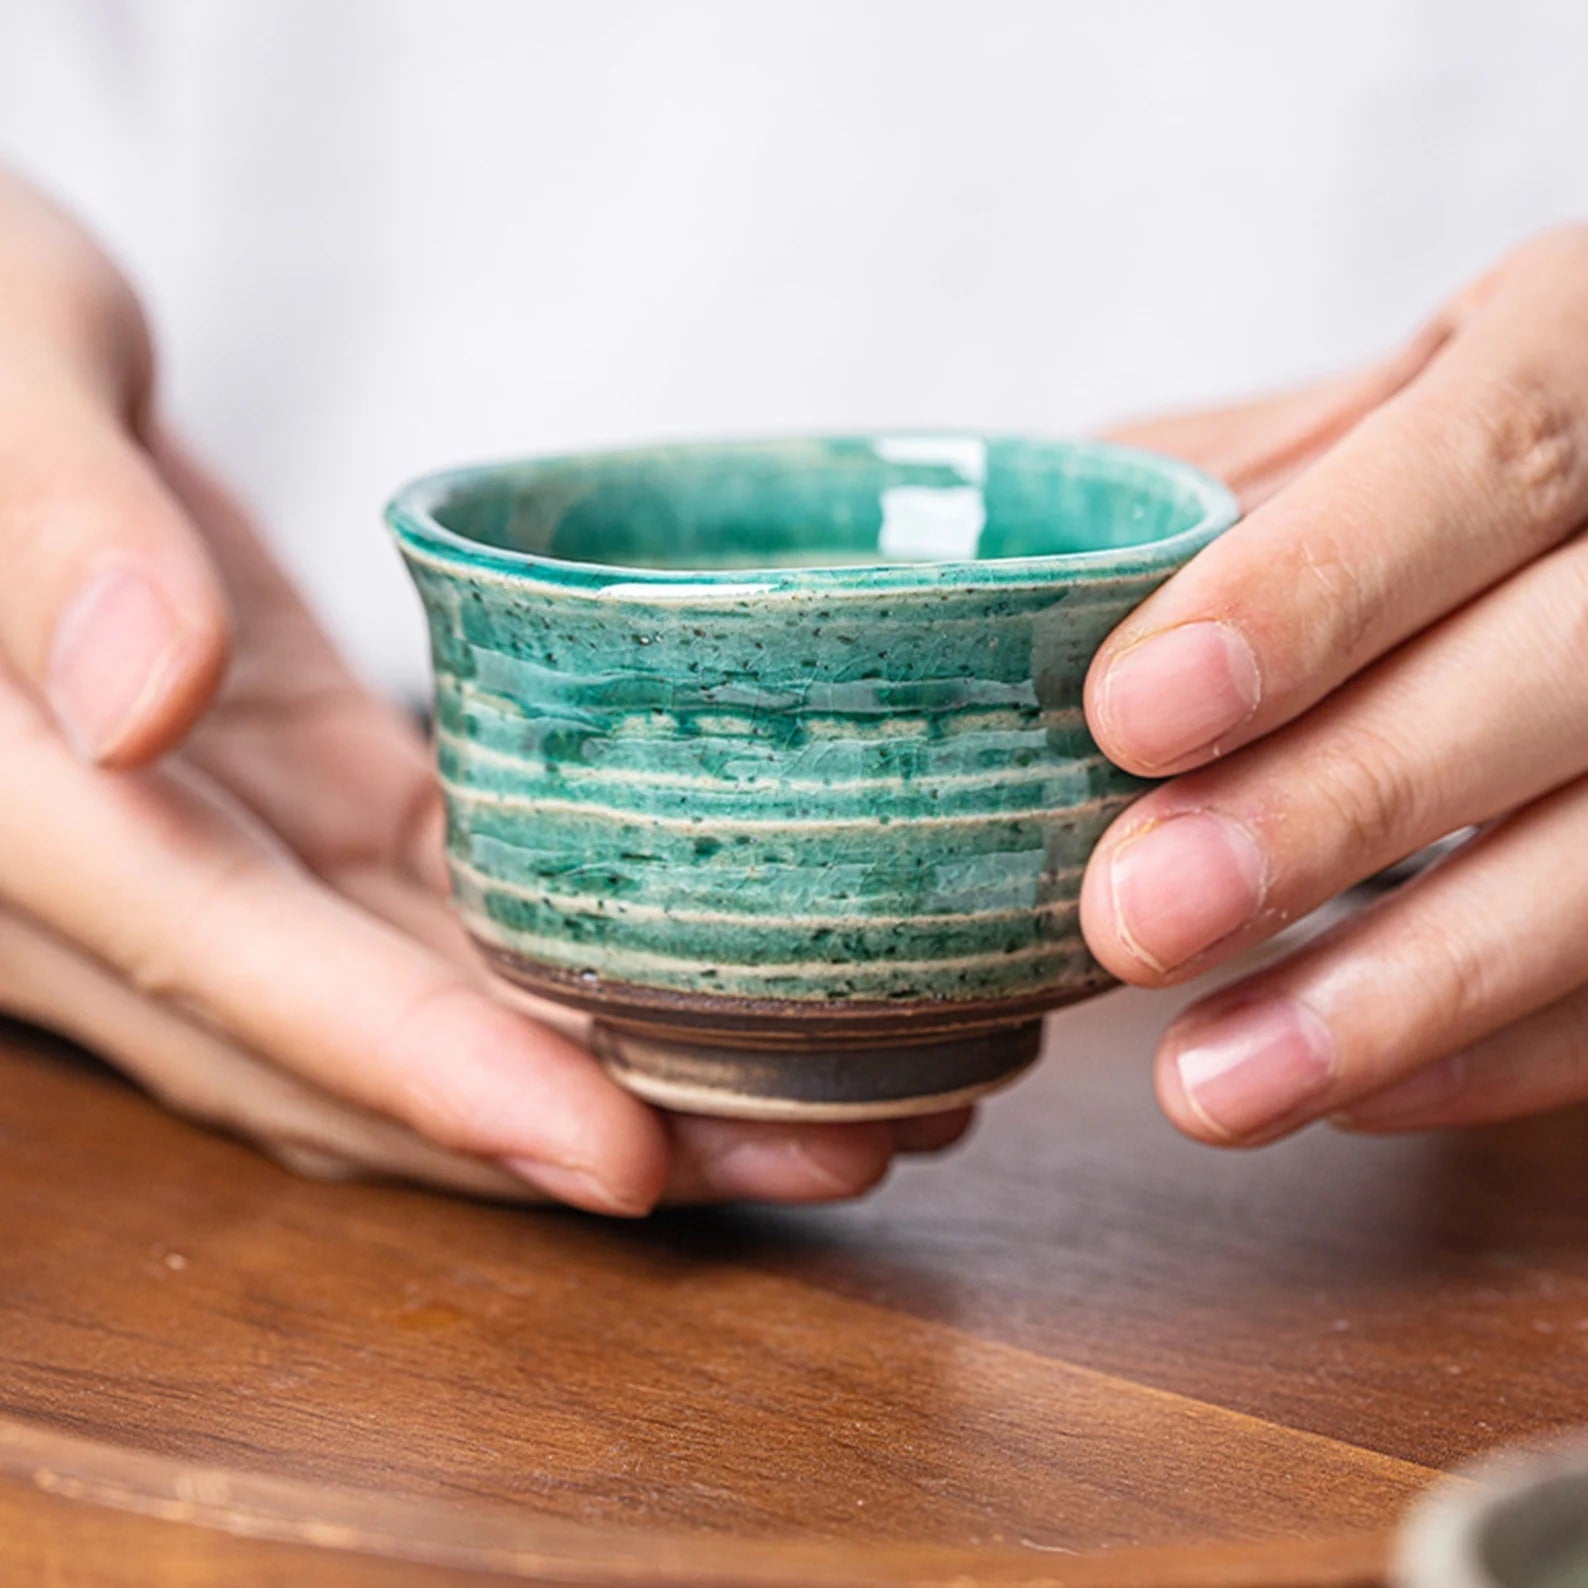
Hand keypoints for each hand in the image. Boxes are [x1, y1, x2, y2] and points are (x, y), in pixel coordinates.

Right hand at [0, 171, 969, 1210]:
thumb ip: (50, 527)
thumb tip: (139, 698)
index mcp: (19, 798)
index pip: (240, 968)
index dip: (431, 1076)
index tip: (619, 1159)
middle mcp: (115, 876)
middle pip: (356, 1051)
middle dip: (576, 1127)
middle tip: (821, 1157)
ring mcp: (216, 852)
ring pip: (413, 1010)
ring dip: (601, 1073)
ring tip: (814, 1104)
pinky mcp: (296, 804)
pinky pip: (434, 919)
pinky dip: (562, 970)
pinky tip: (703, 985)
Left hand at [1082, 227, 1587, 1143]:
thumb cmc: (1459, 472)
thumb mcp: (1370, 418)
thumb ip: (1226, 483)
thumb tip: (1003, 597)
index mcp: (1584, 360)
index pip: (1479, 461)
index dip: (1314, 594)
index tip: (1133, 714)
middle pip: (1558, 670)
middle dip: (1338, 805)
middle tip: (1135, 916)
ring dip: (1407, 989)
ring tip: (1209, 1084)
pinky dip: (1490, 1049)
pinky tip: (1338, 1088)